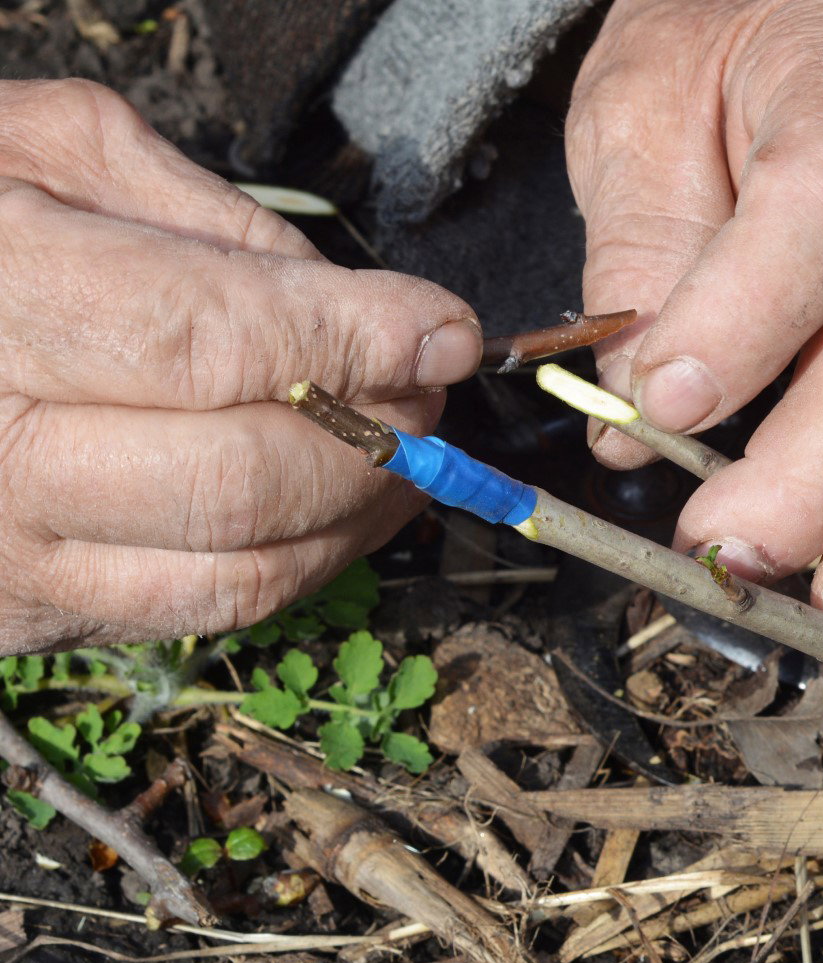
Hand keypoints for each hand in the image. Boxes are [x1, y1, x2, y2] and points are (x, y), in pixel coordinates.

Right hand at [0, 80, 483, 653]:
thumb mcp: (48, 153)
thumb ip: (204, 218)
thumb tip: (350, 304)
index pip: (212, 342)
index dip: (353, 341)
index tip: (445, 331)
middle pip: (244, 478)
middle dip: (377, 440)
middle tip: (426, 393)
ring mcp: (4, 552)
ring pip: (240, 570)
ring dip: (360, 517)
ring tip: (403, 454)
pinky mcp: (23, 615)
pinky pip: (202, 609)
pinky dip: (301, 562)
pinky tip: (330, 505)